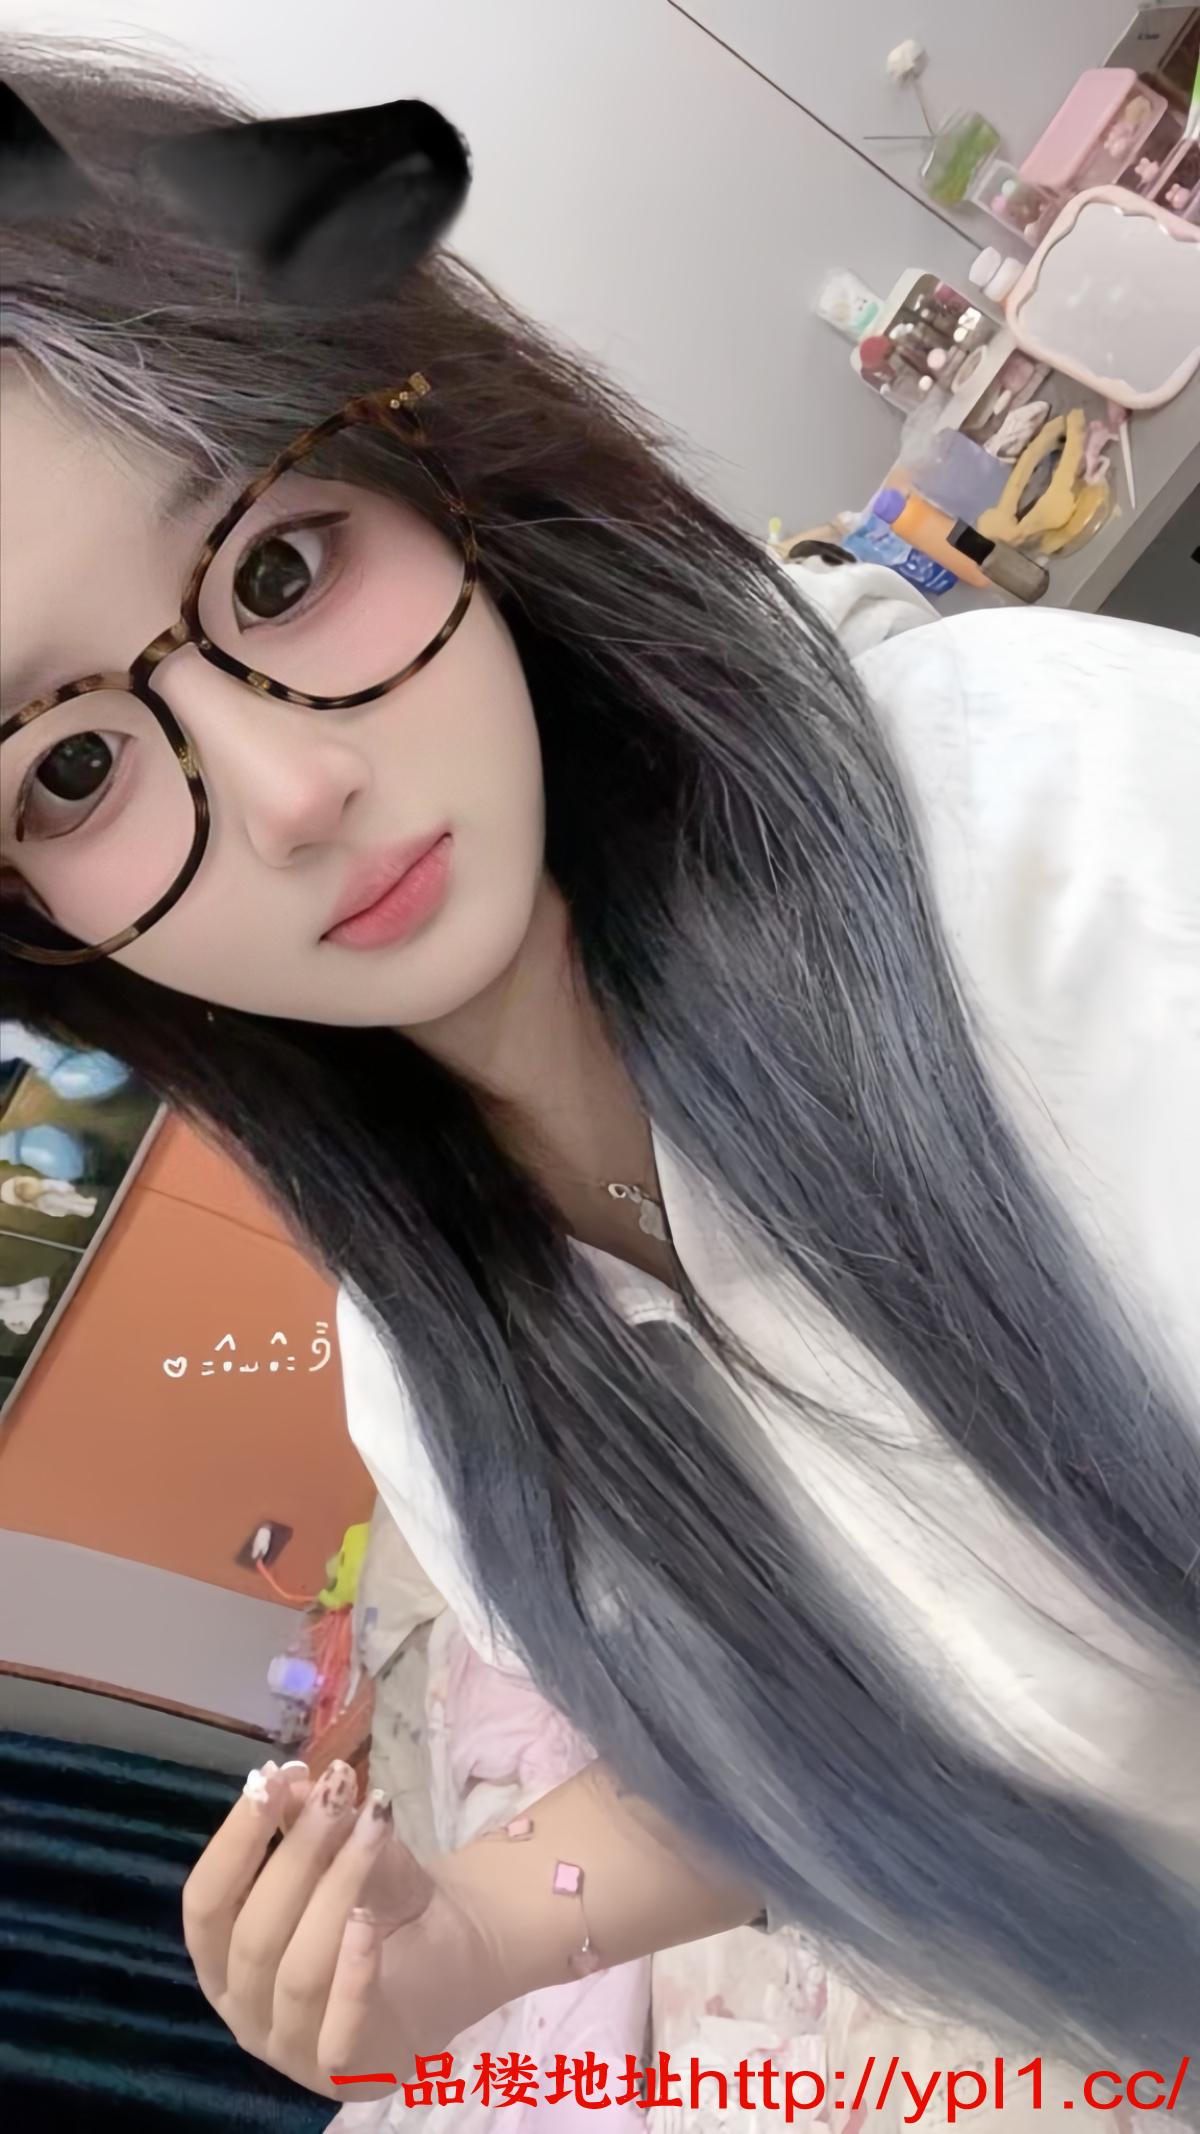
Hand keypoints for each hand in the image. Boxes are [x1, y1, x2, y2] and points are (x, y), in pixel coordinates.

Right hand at [182, 1759, 505, 2099]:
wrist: (454, 1955)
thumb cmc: (378, 1905)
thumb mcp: (343, 1853)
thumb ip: (307, 1825)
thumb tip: (285, 1780)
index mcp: (224, 1960)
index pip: (204, 1905)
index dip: (232, 1842)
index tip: (269, 1781)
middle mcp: (244, 2012)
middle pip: (253, 1934)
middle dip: (296, 1853)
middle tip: (338, 1790)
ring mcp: (292, 2052)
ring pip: (297, 1972)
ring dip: (335, 1890)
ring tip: (371, 1826)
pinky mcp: (348, 2074)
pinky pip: (339, 2027)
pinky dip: (351, 1970)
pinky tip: (368, 1918)